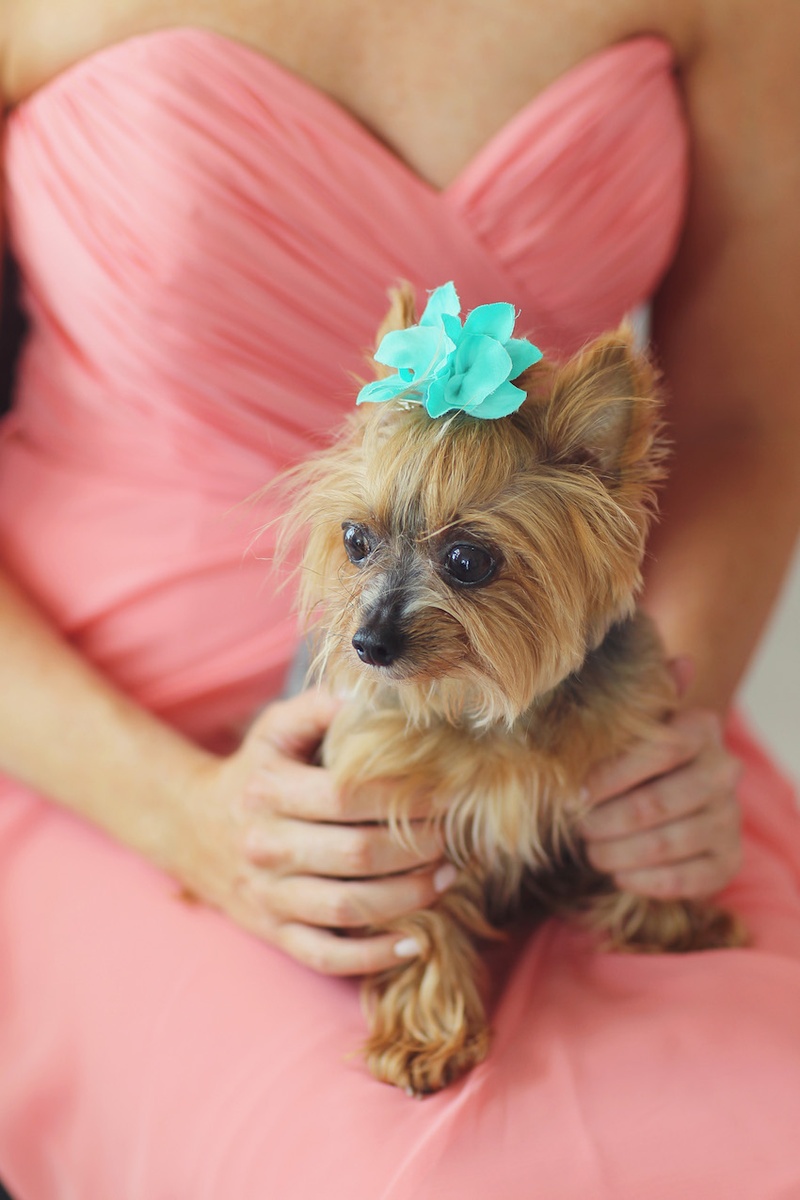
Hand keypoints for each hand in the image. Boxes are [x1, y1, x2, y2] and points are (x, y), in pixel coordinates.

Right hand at [175, 690, 451, 974]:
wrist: (193, 828)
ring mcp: (269, 896)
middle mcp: (265, 846)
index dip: (403, 798)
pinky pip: (326, 955)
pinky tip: (413, 942)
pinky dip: (372, 957)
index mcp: (269, 791)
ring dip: (408, 898)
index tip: (445, 794)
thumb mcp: (276, 729)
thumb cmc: (254, 771)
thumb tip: (372, 690)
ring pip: (348, 909)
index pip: (347, 797)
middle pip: (356, 856)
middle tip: (453, 837)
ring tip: (445, 878)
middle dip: (416, 849)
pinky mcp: (274, 932)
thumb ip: (320, 705)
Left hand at [578, 704, 742, 900]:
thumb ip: (607, 749)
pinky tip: (619, 875)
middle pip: (658, 802)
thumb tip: (565, 781)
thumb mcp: (630, 739)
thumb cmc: (643, 759)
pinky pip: (685, 879)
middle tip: (581, 828)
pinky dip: (645, 881)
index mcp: (700, 729)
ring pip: (668, 842)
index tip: (576, 796)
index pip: (659, 751)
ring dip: (621, 853)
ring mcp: (730, 818)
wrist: (687, 786)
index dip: (611, 776)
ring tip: (593, 853)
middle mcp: (724, 771)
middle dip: (608, 821)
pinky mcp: (730, 859)